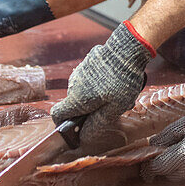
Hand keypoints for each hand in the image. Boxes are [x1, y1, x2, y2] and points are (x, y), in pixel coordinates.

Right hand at [51, 21, 154, 151]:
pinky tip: (117, 78)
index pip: (57, 114)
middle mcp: (73, 84)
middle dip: (90, 108)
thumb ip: (98, 122)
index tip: (74, 128)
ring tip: (119, 92)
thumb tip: (85, 135)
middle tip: (112, 107)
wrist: (127, 50)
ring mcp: (80, 70)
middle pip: (75, 102)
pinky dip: (100, 80)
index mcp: (76, 99)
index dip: (63, 124)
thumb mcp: (115, 108)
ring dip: (97, 94)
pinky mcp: (89, 61)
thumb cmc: (122, 81)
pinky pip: (91, 76)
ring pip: (84, 89)